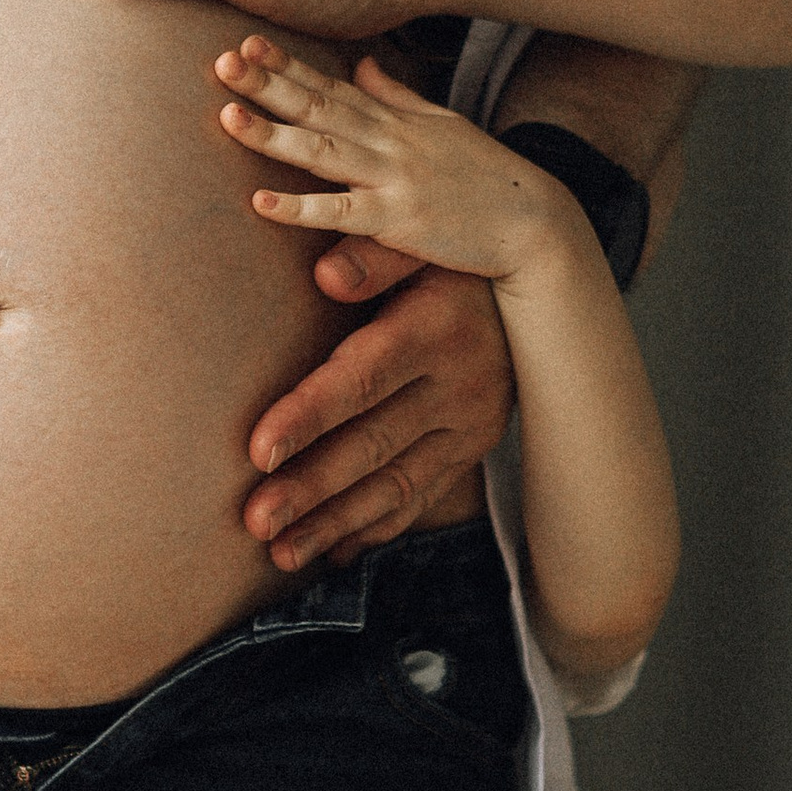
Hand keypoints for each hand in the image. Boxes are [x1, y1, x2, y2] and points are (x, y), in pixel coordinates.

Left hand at [218, 42, 560, 278]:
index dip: (287, 64)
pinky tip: (260, 203)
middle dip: (268, 84)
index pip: (331, 86)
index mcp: (395, 121)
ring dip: (272, 134)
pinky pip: (341, 213)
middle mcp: (390, 142)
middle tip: (222, 62)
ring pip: (322, 152)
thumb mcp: (442, 123)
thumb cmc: (486, 177)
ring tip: (226, 115)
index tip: (246, 42)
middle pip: (317, 108)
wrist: (534, 223)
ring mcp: (393, 179)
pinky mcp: (399, 221)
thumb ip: (396, 94)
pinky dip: (300, 209)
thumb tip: (361, 63)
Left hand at [240, 264, 517, 570]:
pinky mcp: (473, 451)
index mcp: (437, 329)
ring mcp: (470, 426)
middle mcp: (460, 385)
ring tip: (278, 551)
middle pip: (374, 445)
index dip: (310, 416)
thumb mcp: (419, 238)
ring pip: (396, 484)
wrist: (537, 285)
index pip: (364, 379)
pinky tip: (331, 552)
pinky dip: (377, 527)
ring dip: (335, 522)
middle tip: (254, 521)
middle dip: (311, 488)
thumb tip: (326, 275)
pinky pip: (422, 496)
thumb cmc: (450, 253)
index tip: (257, 452)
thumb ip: (373, 252)